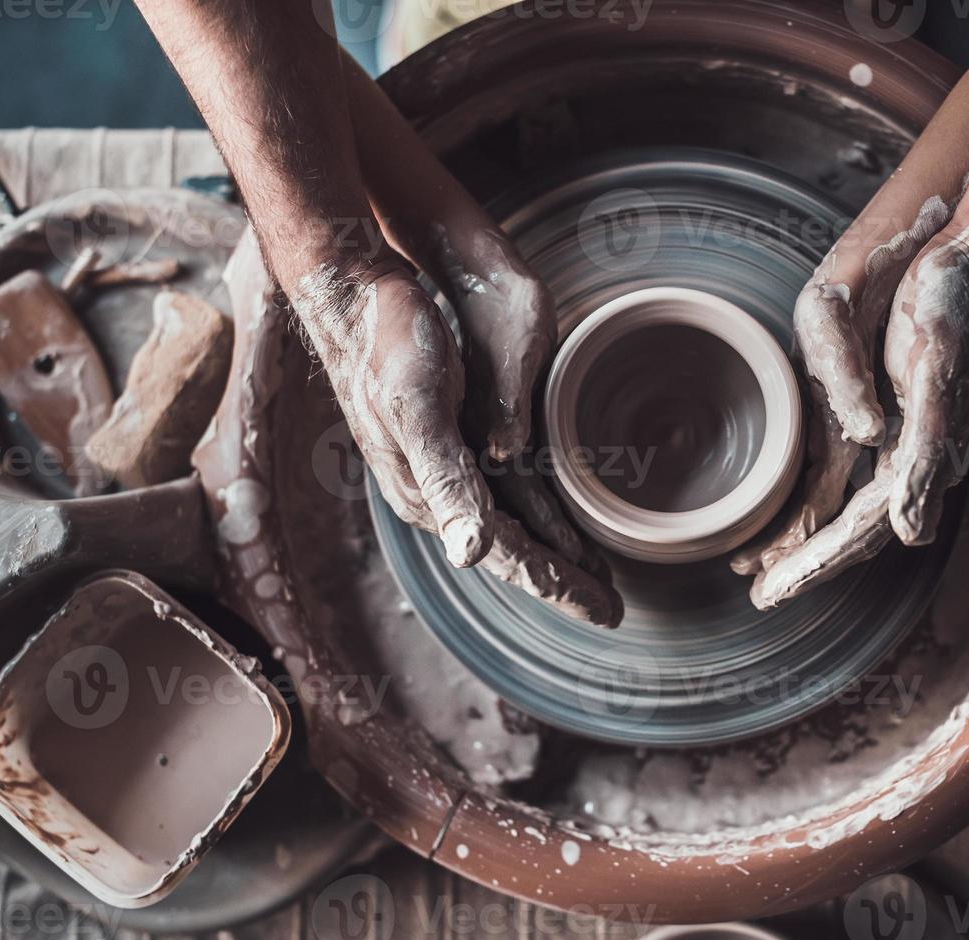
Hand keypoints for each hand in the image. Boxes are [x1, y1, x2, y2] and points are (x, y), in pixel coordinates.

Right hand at [291, 255, 620, 626]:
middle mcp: (438, 492)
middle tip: (613, 611)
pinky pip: (509, 494)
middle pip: (514, 551)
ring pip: (514, 526)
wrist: (355, 299)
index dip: (558, 585)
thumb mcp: (418, 411)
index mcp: (430, 494)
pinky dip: (541, 515)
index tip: (604, 610)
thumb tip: (470, 553)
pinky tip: (560, 520)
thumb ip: (444, 481)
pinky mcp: (456, 442)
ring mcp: (447, 468)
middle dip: (563, 583)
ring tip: (596, 577)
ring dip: (555, 554)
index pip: (507, 555)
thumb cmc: (388, 346)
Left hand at [739, 0, 968, 606]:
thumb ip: (929, 455)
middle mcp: (914, 457)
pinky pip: (856, 472)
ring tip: (768, 566)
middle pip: (854, 531)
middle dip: (808, 566)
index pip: (861, 531)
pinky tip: (806, 504)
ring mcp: (908, 438)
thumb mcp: (943, 373)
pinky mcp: (902, 415)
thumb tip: (911, 538)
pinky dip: (823, 499)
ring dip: (812, 539)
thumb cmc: (960, 306)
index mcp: (921, 457)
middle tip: (760, 596)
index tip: (770, 595)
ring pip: (851, 507)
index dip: (816, 566)